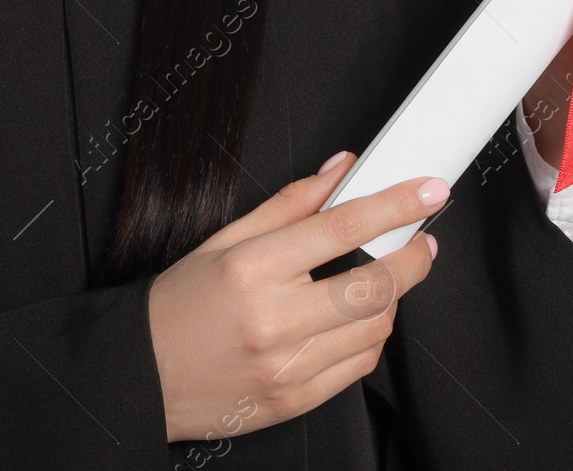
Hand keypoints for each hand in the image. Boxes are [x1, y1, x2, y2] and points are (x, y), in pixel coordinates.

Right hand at [146, 152, 442, 443]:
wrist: (144, 374)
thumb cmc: (182, 303)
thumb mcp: (225, 238)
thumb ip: (290, 203)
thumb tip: (340, 172)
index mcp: (252, 267)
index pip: (341, 227)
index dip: (394, 206)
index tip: (428, 191)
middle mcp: (273, 319)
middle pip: (374, 285)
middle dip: (412, 258)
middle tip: (420, 240)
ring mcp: (287, 366)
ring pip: (374, 329)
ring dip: (392, 299)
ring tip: (381, 279)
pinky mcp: (296, 401)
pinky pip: (358, 368)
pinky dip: (370, 337)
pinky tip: (357, 319)